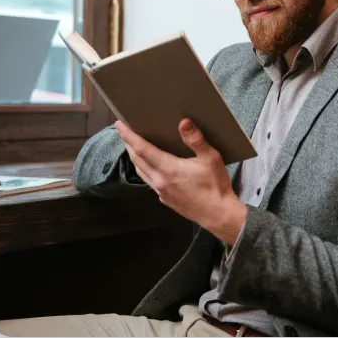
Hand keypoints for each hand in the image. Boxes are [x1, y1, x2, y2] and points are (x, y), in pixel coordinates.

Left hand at [115, 119, 246, 245]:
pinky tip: (151, 166)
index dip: (129, 136)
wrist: (218, 215)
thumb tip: (183, 122)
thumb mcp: (210, 158)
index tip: (119, 125)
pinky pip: (149, 181)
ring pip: (141, 172)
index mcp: (168, 169)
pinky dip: (144, 169)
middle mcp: (160, 181)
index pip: (142, 149)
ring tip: (134, 146)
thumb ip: (196, 140)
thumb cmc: (215, 186)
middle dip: (129, 144)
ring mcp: (161, 192)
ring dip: (135, 158)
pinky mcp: (165, 199)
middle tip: (125, 131)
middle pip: (137, 160)